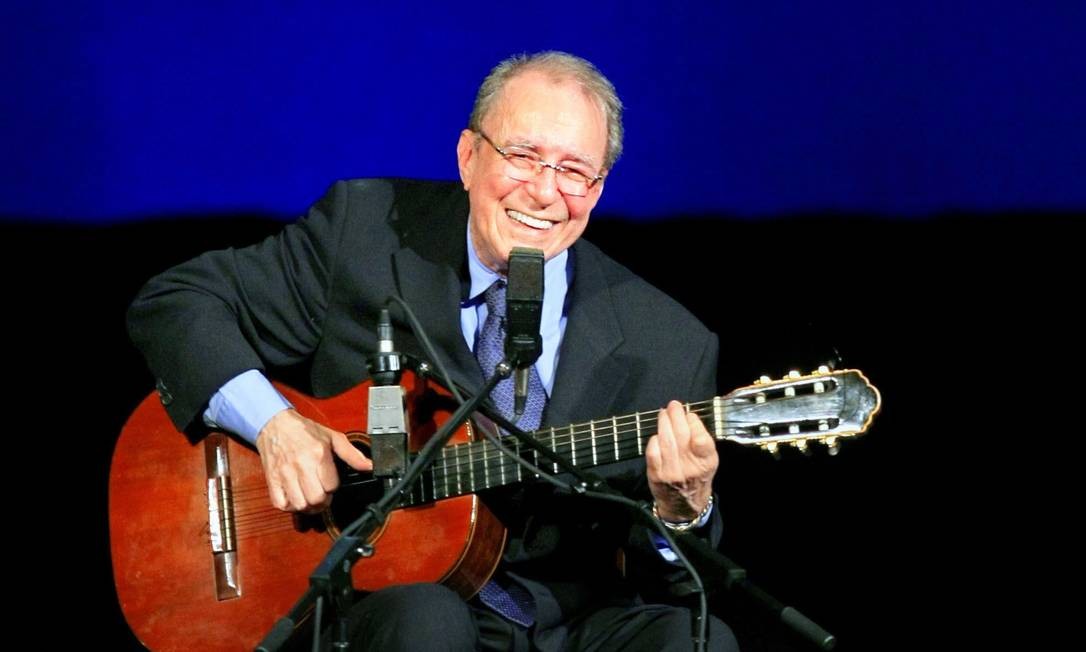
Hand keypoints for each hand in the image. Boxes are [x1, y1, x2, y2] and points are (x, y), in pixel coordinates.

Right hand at [255, 408, 371, 511]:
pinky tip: (296, 498)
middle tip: (323, 494)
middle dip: (323, 501)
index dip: (334, 487)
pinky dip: (290, 506)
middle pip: (316, 499)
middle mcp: (301, 465)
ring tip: (310, 497)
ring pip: (300, 505)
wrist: (275, 424)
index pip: (331, 486)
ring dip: (308, 506)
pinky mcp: (272, 480)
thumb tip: (369, 466)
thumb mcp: (333, 437)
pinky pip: (281, 504)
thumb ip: (352, 454)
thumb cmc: (304, 431)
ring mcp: (285, 474)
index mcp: (318, 454)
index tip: (331, 483)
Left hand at [645, 400, 718, 521]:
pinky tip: (657, 434)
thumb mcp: (709, 462)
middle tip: (673, 405)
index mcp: (706, 462)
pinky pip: (653, 451)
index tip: (690, 415)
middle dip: (676, 415)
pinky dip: (654, 439)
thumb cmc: (698, 477)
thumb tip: (688, 417)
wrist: (684, 506)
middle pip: (681, 435)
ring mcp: (672, 471)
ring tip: (663, 413)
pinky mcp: (656, 475)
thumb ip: (702, 441)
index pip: (700, 438)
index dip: (694, 422)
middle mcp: (690, 467)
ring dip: (663, 422)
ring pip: (666, 440)